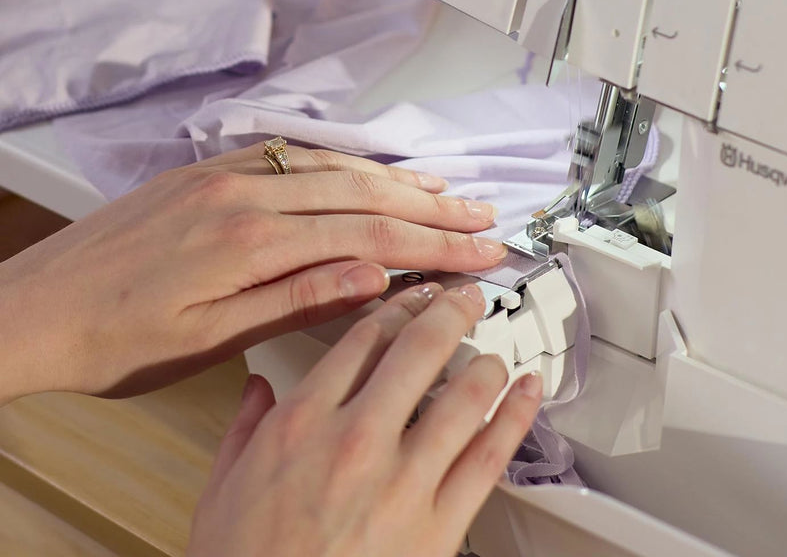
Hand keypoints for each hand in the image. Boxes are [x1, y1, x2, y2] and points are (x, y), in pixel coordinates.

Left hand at [0, 144, 505, 399]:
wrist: (31, 308)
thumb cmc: (109, 337)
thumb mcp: (209, 339)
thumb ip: (298, 297)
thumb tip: (372, 274)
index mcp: (248, 238)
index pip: (369, 232)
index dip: (434, 241)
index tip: (479, 248)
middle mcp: (244, 191)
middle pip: (364, 190)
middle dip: (433, 205)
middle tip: (483, 215)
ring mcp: (228, 172)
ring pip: (335, 165)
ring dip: (397, 176)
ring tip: (445, 187)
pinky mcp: (213, 169)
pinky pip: (297, 154)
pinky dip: (344, 160)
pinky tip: (368, 166)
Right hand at [187, 282, 541, 556]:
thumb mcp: (221, 491)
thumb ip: (243, 428)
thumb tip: (258, 388)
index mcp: (303, 424)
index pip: (362, 339)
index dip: (397, 307)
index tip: (412, 298)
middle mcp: (357, 441)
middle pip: (419, 350)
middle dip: (450, 312)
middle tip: (465, 300)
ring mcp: (403, 482)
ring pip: (464, 395)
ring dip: (486, 362)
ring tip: (493, 351)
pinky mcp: (439, 526)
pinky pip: (490, 457)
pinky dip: (517, 415)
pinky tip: (527, 392)